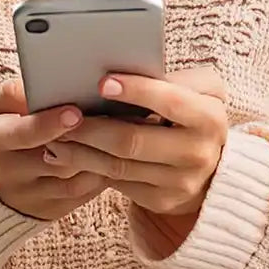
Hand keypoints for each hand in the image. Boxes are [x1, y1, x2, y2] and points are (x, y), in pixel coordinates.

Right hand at [0, 79, 106, 221]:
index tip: (76, 112)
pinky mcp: (48, 211)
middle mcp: (7, 173)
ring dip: (97, 158)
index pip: (23, 133)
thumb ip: (8, 93)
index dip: (50, 123)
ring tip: (118, 134)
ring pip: (71, 180)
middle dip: (83, 140)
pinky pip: (80, 195)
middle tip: (110, 120)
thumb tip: (34, 88)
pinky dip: (100, 175)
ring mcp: (29, 197)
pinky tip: (113, 154)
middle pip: (53, 159)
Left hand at [42, 67, 227, 218]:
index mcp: (209, 118)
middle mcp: (198, 154)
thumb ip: (172, 78)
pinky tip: (68, 155)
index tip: (102, 82)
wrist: (213, 164)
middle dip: (93, 127)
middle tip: (64, 115)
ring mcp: (180, 183)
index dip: (137, 91)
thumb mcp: (198, 89)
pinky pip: (118, 183)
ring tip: (55, 136)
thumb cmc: (194, 112)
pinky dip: (89, 167)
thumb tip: (124, 67)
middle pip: (134, 141)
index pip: (170, 101)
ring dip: (81, 151)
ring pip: (119, 166)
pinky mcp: (162, 201)